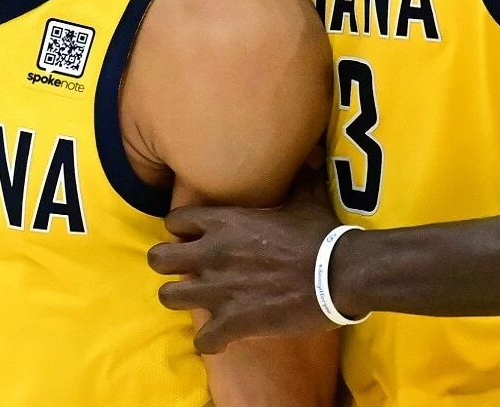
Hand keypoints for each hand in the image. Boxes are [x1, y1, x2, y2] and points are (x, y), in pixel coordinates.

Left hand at [148, 190, 348, 352]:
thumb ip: (296, 179)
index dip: (181, 231)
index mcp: (224, 222)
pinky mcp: (234, 321)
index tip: (192, 240)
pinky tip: (221, 339)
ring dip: (183, 302)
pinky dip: (210, 342)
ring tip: (200, 305)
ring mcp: (219, 289)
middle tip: (187, 273)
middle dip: (168, 266)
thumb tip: (309, 156)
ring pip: (169, 297)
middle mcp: (212, 252)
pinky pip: (203, 339)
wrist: (341, 274)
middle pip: (158, 259)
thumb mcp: (306, 198)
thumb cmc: (322, 235)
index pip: (174, 221)